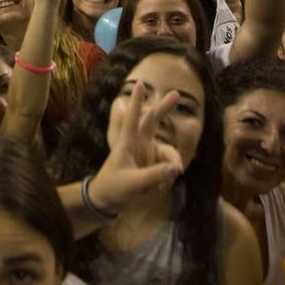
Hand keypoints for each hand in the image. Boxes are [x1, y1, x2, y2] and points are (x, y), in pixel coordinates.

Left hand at [85, 80, 184, 214]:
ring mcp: (147, 154)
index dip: (136, 102)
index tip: (139, 83)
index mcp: (127, 143)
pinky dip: (169, 172)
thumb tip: (176, 168)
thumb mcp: (132, 183)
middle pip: (152, 122)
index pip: (132, 119)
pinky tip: (160, 187)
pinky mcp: (154, 165)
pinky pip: (168, 164)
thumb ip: (154, 176)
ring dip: (173, 159)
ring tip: (176, 172)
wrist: (108, 202)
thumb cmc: (114, 187)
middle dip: (163, 108)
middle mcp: (138, 144)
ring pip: (167, 149)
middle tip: (176, 94)